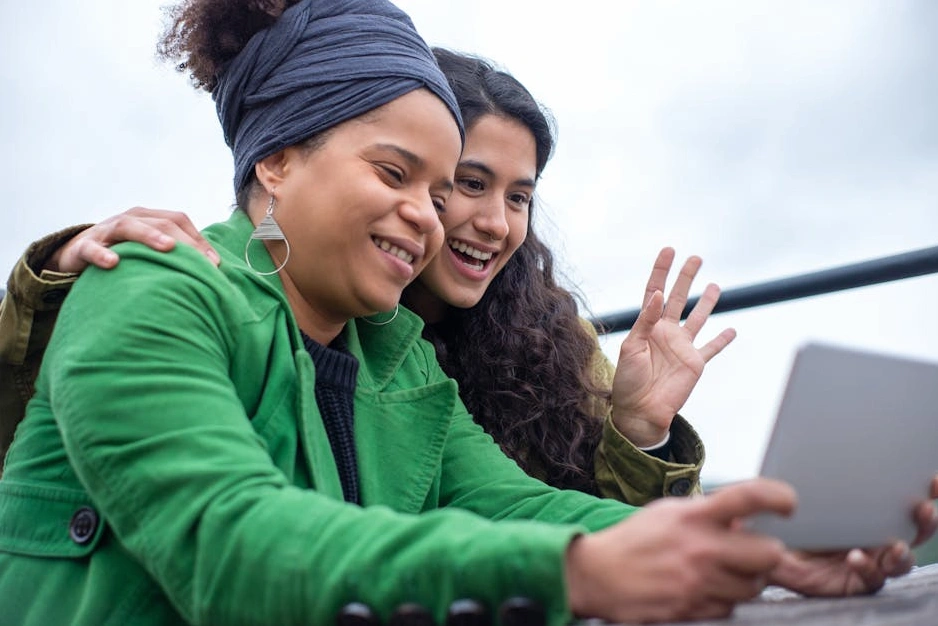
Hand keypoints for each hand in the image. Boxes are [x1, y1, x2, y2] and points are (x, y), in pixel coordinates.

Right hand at [46, 207, 218, 273]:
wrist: (76, 253)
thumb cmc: (123, 253)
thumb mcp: (148, 252)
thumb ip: (174, 257)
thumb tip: (211, 272)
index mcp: (148, 218)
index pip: (178, 221)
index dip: (198, 239)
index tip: (216, 263)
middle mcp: (130, 219)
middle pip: (161, 223)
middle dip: (184, 241)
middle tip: (202, 261)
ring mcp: (106, 230)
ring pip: (129, 226)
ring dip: (150, 236)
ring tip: (168, 248)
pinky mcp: (83, 246)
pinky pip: (92, 248)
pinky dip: (102, 253)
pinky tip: (112, 262)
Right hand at [565, 478, 795, 622]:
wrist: (597, 575)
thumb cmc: (635, 540)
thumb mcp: (669, 513)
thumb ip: (707, 513)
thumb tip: (745, 520)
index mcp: (694, 516)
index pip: (750, 497)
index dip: (779, 496)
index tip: (789, 504)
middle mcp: (701, 549)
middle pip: (769, 554)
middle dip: (767, 553)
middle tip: (754, 552)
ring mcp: (699, 583)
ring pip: (753, 586)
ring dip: (746, 579)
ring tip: (723, 570)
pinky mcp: (694, 610)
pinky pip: (731, 608)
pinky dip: (724, 599)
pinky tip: (705, 588)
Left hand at [611, 247, 735, 445]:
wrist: (640, 411)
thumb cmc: (628, 381)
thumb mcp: (631, 348)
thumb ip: (645, 322)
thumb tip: (656, 295)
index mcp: (647, 326)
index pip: (654, 291)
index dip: (661, 271)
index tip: (669, 251)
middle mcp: (666, 332)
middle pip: (678, 298)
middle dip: (686, 278)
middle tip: (696, 258)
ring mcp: (682, 347)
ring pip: (698, 318)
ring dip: (706, 302)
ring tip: (715, 286)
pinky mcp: (695, 364)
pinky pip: (711, 348)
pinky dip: (722, 340)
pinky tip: (732, 330)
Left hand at [769, 474, 937, 595]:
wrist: (767, 551)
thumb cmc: (789, 520)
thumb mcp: (797, 494)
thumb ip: (808, 476)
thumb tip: (810, 447)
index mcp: (870, 512)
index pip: (903, 499)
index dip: (923, 490)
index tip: (931, 478)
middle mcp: (877, 537)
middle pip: (914, 531)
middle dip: (925, 520)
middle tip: (923, 509)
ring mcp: (871, 561)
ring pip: (901, 560)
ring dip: (901, 552)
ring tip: (895, 546)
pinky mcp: (857, 582)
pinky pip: (872, 578)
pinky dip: (867, 568)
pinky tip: (856, 558)